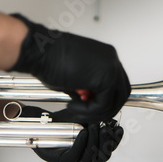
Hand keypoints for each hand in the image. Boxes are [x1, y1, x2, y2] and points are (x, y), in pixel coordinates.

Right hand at [10, 14, 129, 123]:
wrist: (41, 50)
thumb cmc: (51, 58)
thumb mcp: (76, 76)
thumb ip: (88, 88)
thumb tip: (90, 101)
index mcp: (106, 56)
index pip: (116, 84)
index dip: (103, 99)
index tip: (88, 104)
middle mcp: (112, 60)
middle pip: (121, 93)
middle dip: (104, 107)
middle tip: (86, 111)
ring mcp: (111, 67)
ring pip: (114, 101)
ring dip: (94, 111)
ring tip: (76, 109)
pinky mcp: (105, 78)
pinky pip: (103, 104)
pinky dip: (88, 111)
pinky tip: (73, 105)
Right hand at [22, 106, 123, 161]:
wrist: (63, 124)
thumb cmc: (53, 124)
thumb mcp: (41, 120)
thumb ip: (32, 117)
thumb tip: (16, 111)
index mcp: (58, 157)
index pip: (71, 159)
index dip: (79, 146)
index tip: (82, 130)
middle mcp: (74, 160)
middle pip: (89, 160)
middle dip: (94, 142)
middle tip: (94, 125)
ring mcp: (88, 156)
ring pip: (101, 156)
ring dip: (106, 141)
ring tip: (106, 126)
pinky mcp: (99, 150)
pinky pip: (109, 149)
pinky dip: (115, 140)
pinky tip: (117, 129)